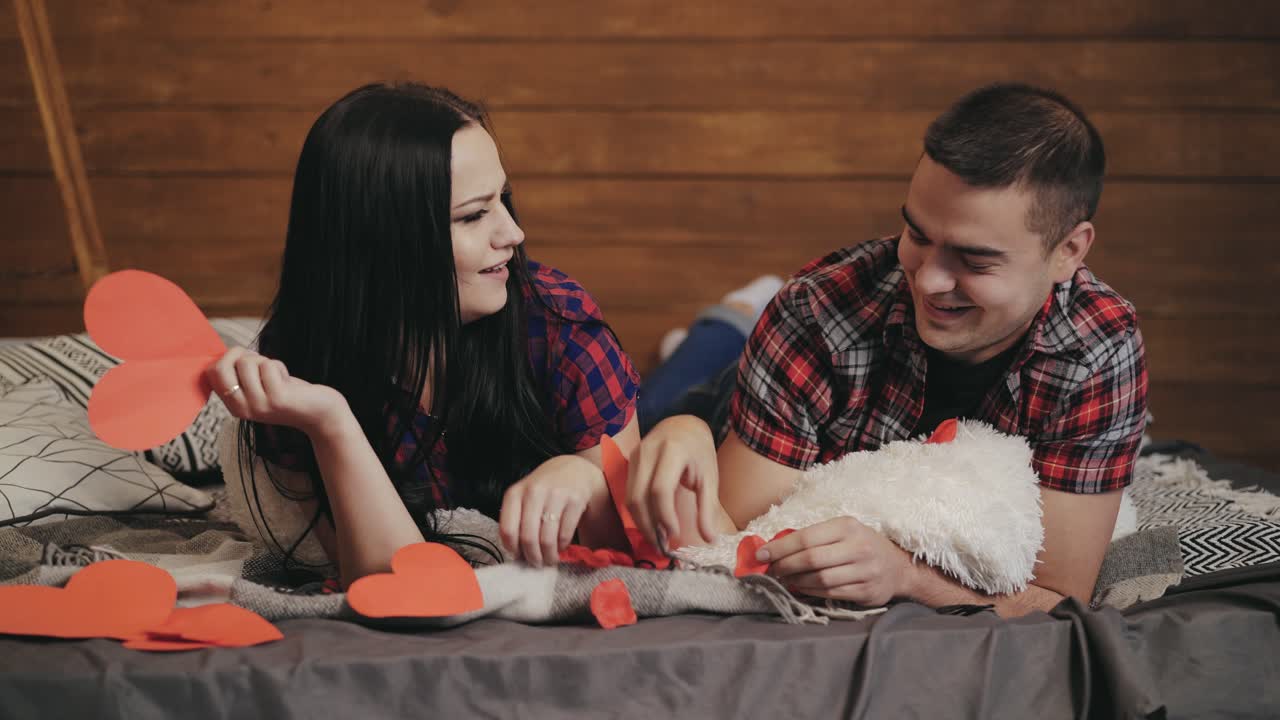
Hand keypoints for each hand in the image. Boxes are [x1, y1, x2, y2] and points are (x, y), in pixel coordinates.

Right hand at [205, 347, 347, 437]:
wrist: (319, 413)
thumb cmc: (288, 392)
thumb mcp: (258, 385)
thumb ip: (240, 373)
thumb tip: (223, 351)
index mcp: (232, 405)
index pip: (210, 373)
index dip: (227, 357)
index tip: (246, 360)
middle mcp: (240, 409)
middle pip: (221, 367)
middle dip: (241, 354)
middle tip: (260, 362)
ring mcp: (257, 405)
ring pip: (247, 362)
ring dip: (265, 361)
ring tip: (276, 376)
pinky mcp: (276, 399)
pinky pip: (268, 366)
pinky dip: (279, 366)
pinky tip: (287, 380)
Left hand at [499, 455, 605, 566]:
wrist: (572, 469)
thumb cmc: (544, 488)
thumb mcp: (524, 497)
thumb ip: (517, 519)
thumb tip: (516, 553)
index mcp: (515, 493)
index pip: (507, 529)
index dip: (512, 549)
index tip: (518, 556)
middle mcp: (534, 492)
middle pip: (528, 537)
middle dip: (532, 557)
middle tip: (536, 563)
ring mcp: (556, 495)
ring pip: (547, 538)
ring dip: (548, 555)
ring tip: (549, 559)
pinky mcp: (575, 500)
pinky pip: (565, 534)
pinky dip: (562, 546)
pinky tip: (561, 546)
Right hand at [627, 415, 724, 550]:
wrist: (683, 427)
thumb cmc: (699, 452)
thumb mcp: (709, 478)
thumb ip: (708, 508)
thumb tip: (710, 539)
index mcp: (672, 451)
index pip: (660, 489)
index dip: (664, 515)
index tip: (674, 534)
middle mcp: (648, 451)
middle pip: (638, 496)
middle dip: (648, 525)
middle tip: (662, 545)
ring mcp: (635, 455)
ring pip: (629, 497)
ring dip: (641, 522)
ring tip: (657, 538)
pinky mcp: (629, 462)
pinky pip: (628, 492)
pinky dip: (638, 512)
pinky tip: (651, 524)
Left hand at [762, 516, 913, 606]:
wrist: (899, 567)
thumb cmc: (862, 545)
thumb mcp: (843, 531)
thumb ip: (814, 537)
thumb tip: (774, 548)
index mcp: (848, 527)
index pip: (806, 538)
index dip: (780, 547)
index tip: (761, 554)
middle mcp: (858, 547)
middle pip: (811, 559)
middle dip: (784, 566)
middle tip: (770, 570)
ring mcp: (864, 571)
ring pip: (819, 579)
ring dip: (795, 581)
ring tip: (783, 579)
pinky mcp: (866, 591)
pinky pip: (829, 593)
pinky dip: (810, 591)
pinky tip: (800, 587)